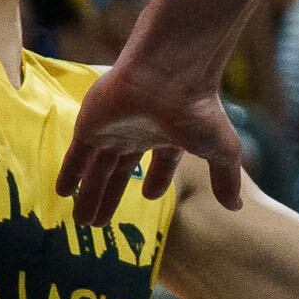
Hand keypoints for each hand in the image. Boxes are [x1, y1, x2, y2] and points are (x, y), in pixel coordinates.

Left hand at [61, 10, 253, 223]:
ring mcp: (113, 130)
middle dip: (111, 196)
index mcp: (170, 137)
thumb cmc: (197, 110)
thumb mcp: (220, 150)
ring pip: (97, 169)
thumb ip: (226, 179)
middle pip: (121, 172)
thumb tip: (237, 208)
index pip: (162, 164)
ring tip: (81, 221)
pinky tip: (62, 192)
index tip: (148, 197)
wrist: (167, 75)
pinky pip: (76, 155)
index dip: (157, 181)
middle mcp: (140, 133)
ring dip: (89, 194)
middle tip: (99, 224)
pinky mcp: (90, 126)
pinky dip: (69, 172)